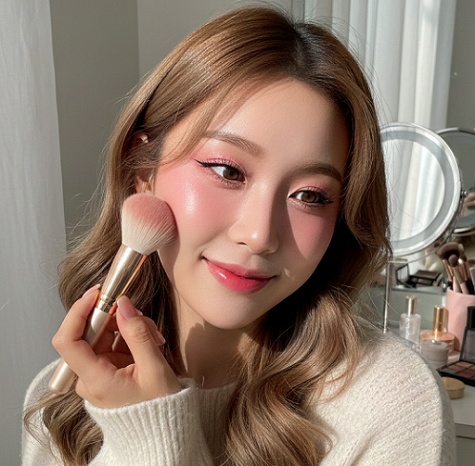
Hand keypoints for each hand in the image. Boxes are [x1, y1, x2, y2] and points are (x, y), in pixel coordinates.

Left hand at [52, 288, 181, 407]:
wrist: (163, 430)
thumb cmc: (159, 408)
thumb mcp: (154, 369)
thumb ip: (138, 333)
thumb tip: (124, 303)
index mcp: (94, 380)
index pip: (68, 340)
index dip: (78, 312)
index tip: (97, 293)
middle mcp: (89, 375)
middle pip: (91, 331)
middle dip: (116, 318)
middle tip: (141, 317)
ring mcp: (98, 370)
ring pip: (105, 332)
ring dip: (129, 325)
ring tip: (154, 336)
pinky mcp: (108, 367)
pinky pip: (115, 339)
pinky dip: (132, 334)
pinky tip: (150, 340)